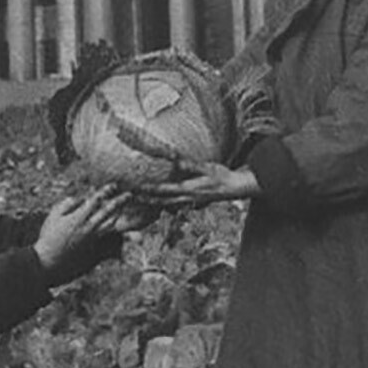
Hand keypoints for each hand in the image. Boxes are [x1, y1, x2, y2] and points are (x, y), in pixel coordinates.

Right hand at [34, 186, 127, 278]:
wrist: (50, 262)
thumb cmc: (48, 238)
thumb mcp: (53, 217)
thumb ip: (66, 205)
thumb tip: (77, 198)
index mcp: (79, 217)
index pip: (96, 200)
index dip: (106, 191)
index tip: (114, 185)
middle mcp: (89, 227)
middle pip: (109, 211)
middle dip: (120, 201)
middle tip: (129, 195)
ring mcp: (92, 239)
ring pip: (111, 225)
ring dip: (118, 215)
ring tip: (122, 209)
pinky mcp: (93, 249)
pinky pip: (107, 237)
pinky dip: (113, 229)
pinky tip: (114, 225)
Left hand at [140, 160, 260, 204]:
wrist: (235, 188)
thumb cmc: (221, 176)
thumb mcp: (207, 167)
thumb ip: (191, 165)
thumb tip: (176, 161)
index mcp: (188, 189)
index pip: (164, 190)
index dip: (150, 189)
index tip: (137, 188)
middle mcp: (187, 198)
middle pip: (162, 201)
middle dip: (146, 199)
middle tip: (132, 197)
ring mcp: (190, 202)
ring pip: (167, 205)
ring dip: (153, 203)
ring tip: (141, 201)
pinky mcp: (193, 203)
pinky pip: (175, 206)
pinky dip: (164, 206)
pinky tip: (159, 204)